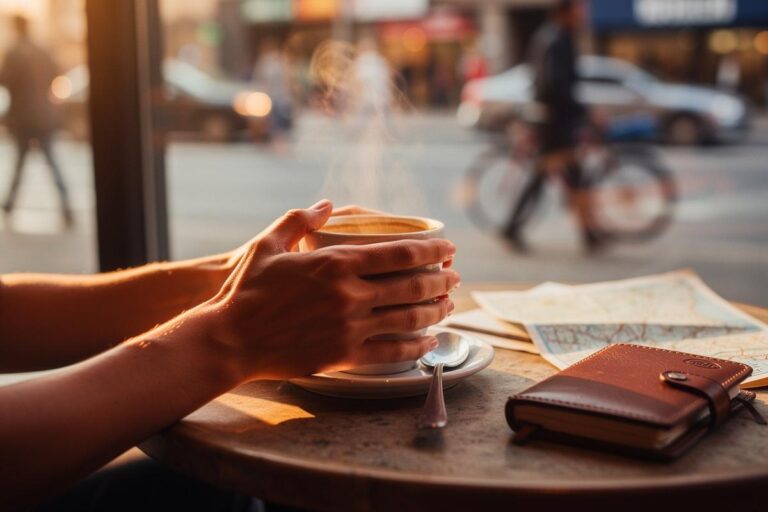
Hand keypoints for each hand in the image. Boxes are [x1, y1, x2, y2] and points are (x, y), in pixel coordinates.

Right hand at [198, 200, 459, 381]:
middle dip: (441, 280)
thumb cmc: (246, 289)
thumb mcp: (268, 243)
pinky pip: (390, 352)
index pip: (400, 252)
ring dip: (435, 311)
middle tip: (454, 277)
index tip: (448, 248)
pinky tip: (428, 342)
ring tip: (448, 306)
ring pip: (408, 319)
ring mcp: (349, 327)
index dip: (431, 250)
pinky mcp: (343, 355)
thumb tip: (327, 204)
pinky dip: (415, 347)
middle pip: (412, 285)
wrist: (230, 339)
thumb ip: (299, 219)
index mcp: (336, 263)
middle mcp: (350, 294)